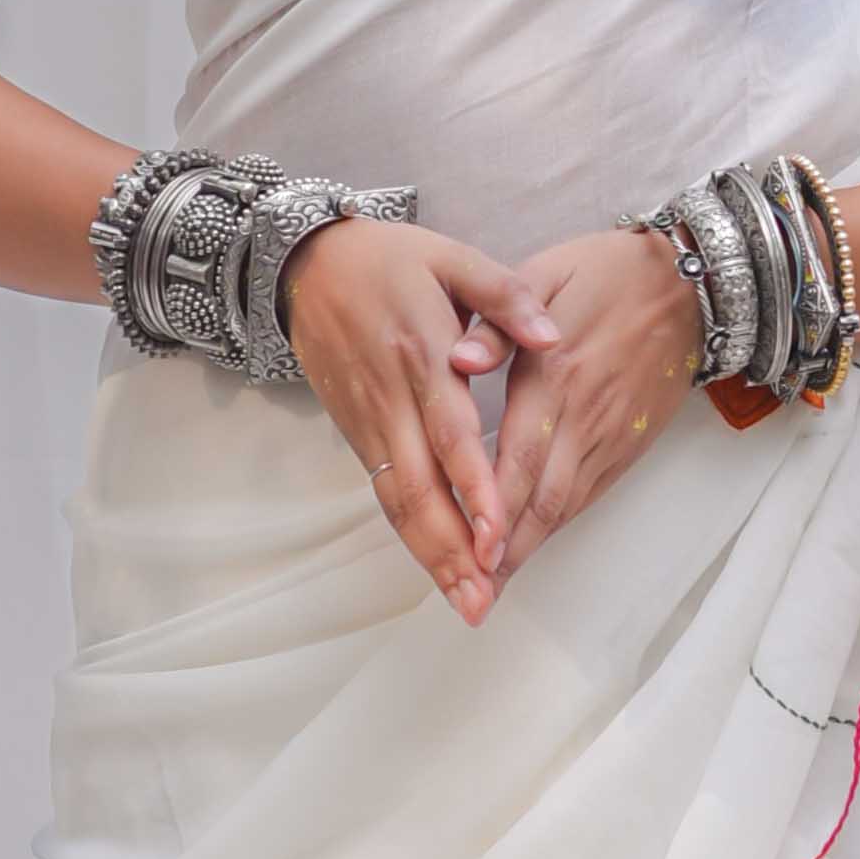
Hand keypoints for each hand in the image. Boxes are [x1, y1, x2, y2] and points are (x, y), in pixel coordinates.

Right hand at [282, 214, 563, 624]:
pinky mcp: (357, 432)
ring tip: (464, 601)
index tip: (496, 535)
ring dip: (430, 554)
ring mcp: (369, 421)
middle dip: (451, 549)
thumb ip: (506, 297)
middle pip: (419, 488)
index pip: (449, 433)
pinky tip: (438, 565)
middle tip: (481, 599)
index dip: (472, 488)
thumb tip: (552, 337)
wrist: (307, 262)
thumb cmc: (390, 259)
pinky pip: (386, 492)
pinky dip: (411, 533)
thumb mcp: (452, 258)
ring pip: (397, 500)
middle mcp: (391, 398)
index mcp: (421, 353)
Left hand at [486, 225, 708, 575]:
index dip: (493, 509)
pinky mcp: (629, 442)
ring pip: (566, 505)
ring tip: (494, 584)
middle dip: (504, 550)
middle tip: (471, 593)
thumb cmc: (607, 271)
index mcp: (553, 374)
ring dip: (531, 547)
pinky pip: (590, 493)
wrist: (691, 283)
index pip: (516, 457)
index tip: (466, 550)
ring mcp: (610, 433)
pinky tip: (534, 544)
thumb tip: (457, 359)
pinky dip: (560, 524)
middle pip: (541, 498)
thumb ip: (498, 322)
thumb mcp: (546, 274)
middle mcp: (582, 415)